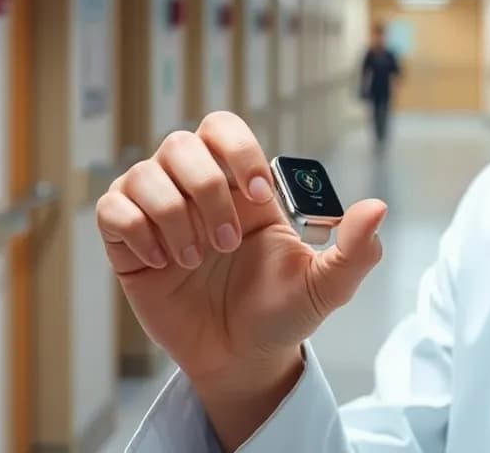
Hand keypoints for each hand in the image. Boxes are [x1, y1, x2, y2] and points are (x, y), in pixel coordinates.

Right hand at [96, 111, 386, 388]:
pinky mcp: (127, 244)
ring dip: (174, 217)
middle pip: (181, 143)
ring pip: (143, 173)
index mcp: (244, 187)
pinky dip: (137, 233)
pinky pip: (112, 210)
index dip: (239, 152)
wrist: (241, 359)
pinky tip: (163, 261)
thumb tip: (377, 208)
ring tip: (196, 260)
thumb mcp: (326, 286)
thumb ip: (355, 249)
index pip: (223, 129)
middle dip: (207, 189)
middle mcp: (198, 191)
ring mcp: (158, 214)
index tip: (261, 197)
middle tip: (227, 241)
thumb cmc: (281, 314)